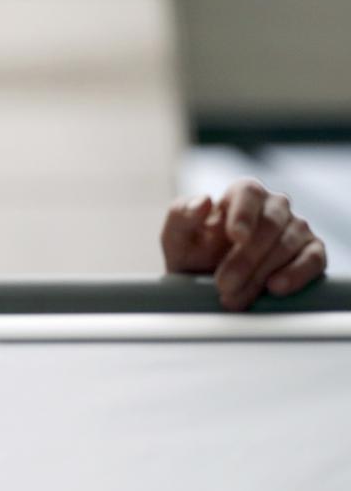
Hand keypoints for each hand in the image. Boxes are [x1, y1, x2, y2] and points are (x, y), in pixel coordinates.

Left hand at [161, 178, 325, 310]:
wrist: (208, 287)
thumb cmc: (193, 256)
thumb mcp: (176, 238)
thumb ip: (181, 216)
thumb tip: (203, 201)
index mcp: (242, 195)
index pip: (249, 192)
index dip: (244, 213)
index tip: (236, 237)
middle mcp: (274, 207)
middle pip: (269, 223)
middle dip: (244, 258)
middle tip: (222, 285)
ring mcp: (296, 229)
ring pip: (287, 244)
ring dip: (259, 274)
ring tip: (234, 298)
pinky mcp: (311, 252)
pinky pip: (313, 259)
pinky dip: (296, 274)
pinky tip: (275, 287)